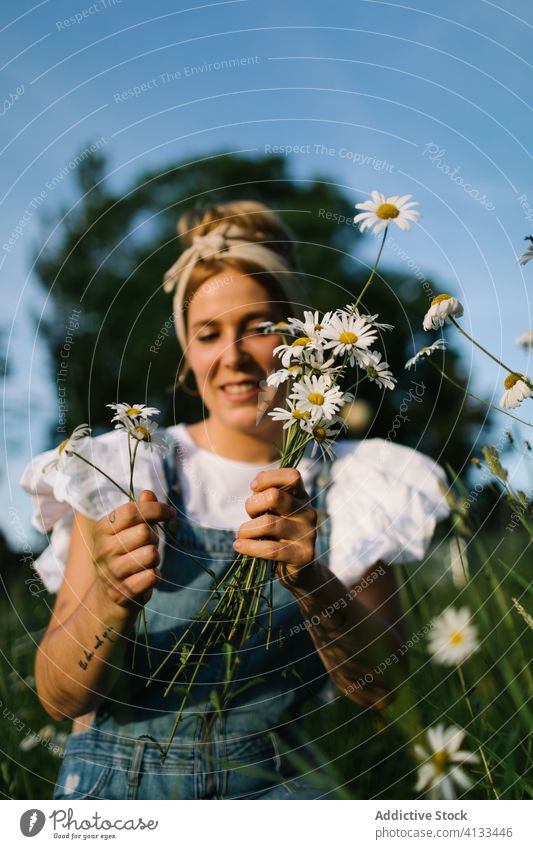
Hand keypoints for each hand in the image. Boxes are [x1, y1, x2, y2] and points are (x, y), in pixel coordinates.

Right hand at [92, 490, 175, 610]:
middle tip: (148, 545)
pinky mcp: (121, 592)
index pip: (132, 511)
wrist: (109, 596)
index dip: (156, 509)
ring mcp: (110, 572)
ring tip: (145, 562)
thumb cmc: (125, 555)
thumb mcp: (130, 531)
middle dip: (154, 538)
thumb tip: (148, 493)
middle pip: (144, 532)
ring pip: (151, 554)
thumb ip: (141, 511)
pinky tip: (144, 578)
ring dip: (155, 558)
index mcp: (102, 529)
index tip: (170, 513)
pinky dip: (155, 576)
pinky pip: (152, 576)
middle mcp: (102, 549)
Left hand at [232, 468, 317, 587]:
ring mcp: (307, 533)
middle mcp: (307, 512)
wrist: (302, 571)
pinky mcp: (302, 555)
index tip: (253, 487)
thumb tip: (256, 486)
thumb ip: (267, 498)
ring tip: (240, 535)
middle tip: (249, 517)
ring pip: (269, 523)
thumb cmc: (280, 536)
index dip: (269, 477)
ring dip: (246, 530)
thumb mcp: (276, 513)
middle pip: (274, 496)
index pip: (292, 476)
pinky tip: (239, 546)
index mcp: (302, 497)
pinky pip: (270, 549)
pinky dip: (250, 547)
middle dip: (252, 505)